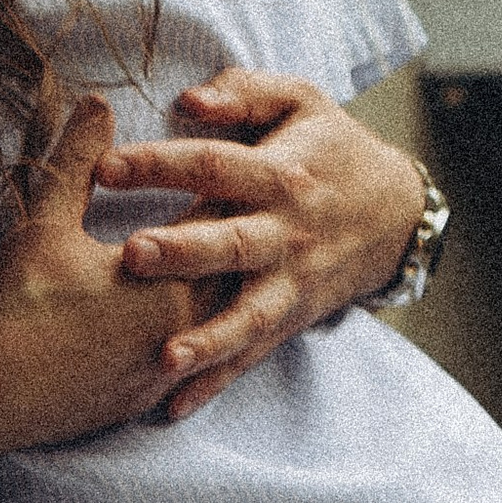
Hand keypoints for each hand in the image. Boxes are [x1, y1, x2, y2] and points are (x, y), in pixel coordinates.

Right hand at [0, 92, 214, 452]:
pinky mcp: (140, 400)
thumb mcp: (46, 221)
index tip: (241, 160)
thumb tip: (98, 102)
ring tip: (222, 269)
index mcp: (169, 279)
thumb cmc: (16, 302)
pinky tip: (186, 332)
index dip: (226, 186)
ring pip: (214, 327)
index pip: (217, 220)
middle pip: (230, 275)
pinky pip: (185, 366)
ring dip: (218, 295)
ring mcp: (162, 373)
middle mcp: (181, 329)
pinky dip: (193, 341)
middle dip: (232, 239)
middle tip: (246, 208)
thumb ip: (79, 160)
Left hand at [97, 69, 430, 416]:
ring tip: (163, 358)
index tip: (104, 167)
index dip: (160, 164)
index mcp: (280, 172)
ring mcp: (292, 281)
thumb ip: (244, 93)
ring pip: (249, 314)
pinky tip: (171, 409)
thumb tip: (188, 99)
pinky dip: (216, 384)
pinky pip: (252, 356)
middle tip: (131, 256)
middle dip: (184, 251)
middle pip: (232, 243)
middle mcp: (287, 231)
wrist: (397, 212)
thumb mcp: (300, 101)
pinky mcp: (292, 318)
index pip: (213, 165)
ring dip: (207, 338)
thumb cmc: (331, 147)